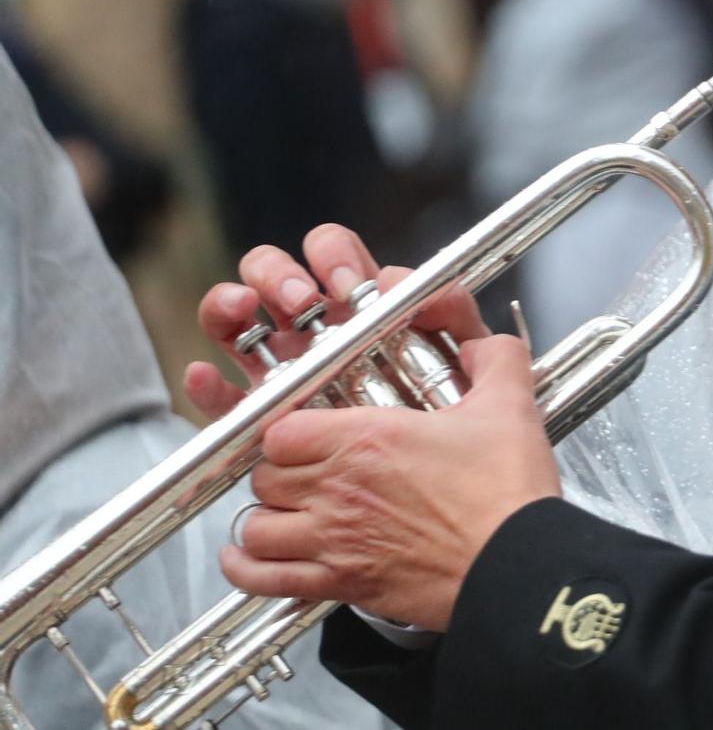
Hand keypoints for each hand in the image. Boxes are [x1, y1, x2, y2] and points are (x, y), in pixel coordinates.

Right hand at [185, 223, 489, 419]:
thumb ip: (457, 316)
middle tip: (302, 301)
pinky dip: (206, 383)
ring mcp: (278, 369)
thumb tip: (434, 287)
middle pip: (273, 274)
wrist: (430, 498)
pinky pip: (220, 398)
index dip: (332, 255)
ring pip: (235, 320)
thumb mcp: (465, 363)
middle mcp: (312, 330)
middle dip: (279, 274)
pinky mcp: (256, 417)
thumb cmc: (444, 422)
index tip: (349, 283)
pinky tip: (207, 374)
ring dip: (230, 303)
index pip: (332, 254)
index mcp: (357, 306)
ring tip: (245, 311)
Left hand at [223, 334, 560, 629]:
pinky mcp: (339, 583)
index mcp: (367, 438)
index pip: (281, 429)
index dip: (290, 431)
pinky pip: (262, 579)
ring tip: (287, 515)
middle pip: (264, 476)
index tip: (308, 434)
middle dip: (280, 474)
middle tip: (305, 473)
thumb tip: (483, 345)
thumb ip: (495, 360)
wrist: (516, 565)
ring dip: (267, 520)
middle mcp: (338, 488)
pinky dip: (246, 570)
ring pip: (256, 526)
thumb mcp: (510, 406)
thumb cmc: (508, 495)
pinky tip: (252, 559)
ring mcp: (333, 539)